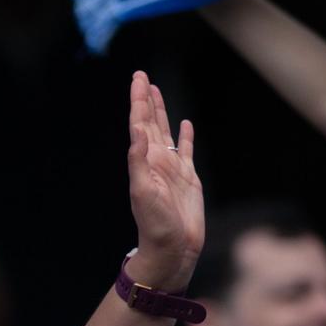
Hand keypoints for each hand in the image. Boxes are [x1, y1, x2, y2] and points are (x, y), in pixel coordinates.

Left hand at [125, 71, 201, 292]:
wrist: (172, 249)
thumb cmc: (155, 225)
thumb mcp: (143, 193)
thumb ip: (138, 162)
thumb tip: (137, 133)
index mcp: (145, 161)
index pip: (140, 124)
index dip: (139, 101)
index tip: (138, 79)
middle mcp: (156, 161)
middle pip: (150, 122)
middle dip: (146, 99)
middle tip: (142, 76)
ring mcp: (172, 168)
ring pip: (166, 132)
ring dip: (161, 112)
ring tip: (156, 91)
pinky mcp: (188, 178)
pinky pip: (186, 150)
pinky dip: (185, 136)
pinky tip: (185, 124)